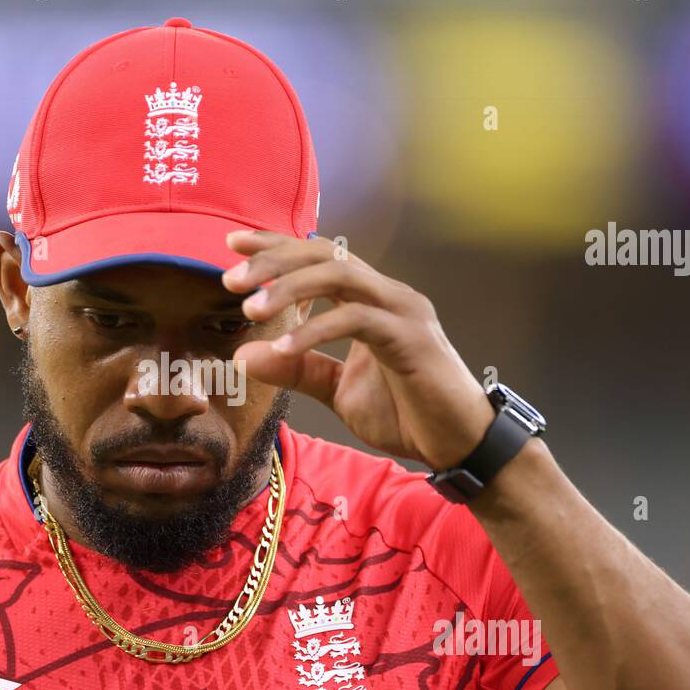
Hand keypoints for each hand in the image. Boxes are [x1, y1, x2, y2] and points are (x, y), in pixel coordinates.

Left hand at [222, 230, 495, 469]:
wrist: (458, 446)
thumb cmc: (405, 413)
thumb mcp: (336, 390)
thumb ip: (296, 369)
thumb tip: (243, 355)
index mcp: (370, 300)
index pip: (319, 257)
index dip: (276, 246)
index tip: (233, 244)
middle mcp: (388, 295)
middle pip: (326, 255)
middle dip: (275, 261)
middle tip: (231, 280)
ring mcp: (402, 312)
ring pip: (340, 276)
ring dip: (290, 288)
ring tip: (251, 309)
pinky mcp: (411, 338)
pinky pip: (357, 320)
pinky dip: (315, 330)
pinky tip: (284, 348)